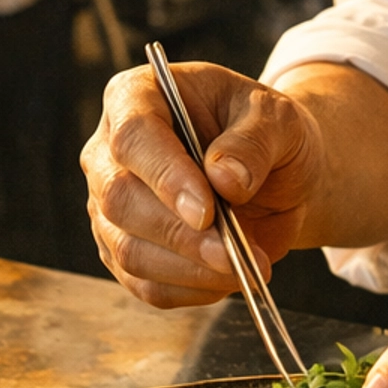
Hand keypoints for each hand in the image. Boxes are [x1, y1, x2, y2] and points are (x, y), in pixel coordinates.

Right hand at [82, 60, 325, 309]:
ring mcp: (109, 205)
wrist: (274, 171)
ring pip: (129, 250)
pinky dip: (190, 290)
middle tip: (234, 254)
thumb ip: (255, 141)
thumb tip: (226, 180)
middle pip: (120, 199)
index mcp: (138, 97)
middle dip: (181, 235)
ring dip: (190, 270)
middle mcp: (110, 151)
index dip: (165, 176)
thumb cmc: (266, 131)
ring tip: (247, 268)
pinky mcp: (123, 250)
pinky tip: (228, 279)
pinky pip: (145, 284)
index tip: (207, 210)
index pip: (133, 136)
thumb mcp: (277, 117)